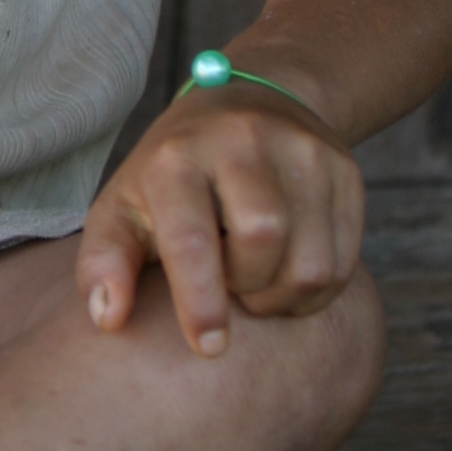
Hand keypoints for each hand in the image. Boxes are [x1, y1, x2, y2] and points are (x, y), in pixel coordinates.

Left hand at [77, 86, 364, 357]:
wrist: (247, 104)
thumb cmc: (171, 175)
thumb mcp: (123, 206)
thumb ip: (105, 261)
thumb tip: (107, 318)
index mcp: (177, 155)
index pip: (191, 236)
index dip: (200, 300)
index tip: (207, 346)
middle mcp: (242, 140)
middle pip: (263, 242)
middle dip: (246, 285)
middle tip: (229, 283)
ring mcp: (302, 149)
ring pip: (313, 262)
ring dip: (284, 294)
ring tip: (257, 278)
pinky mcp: (344, 168)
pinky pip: (346, 259)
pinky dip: (317, 286)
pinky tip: (288, 266)